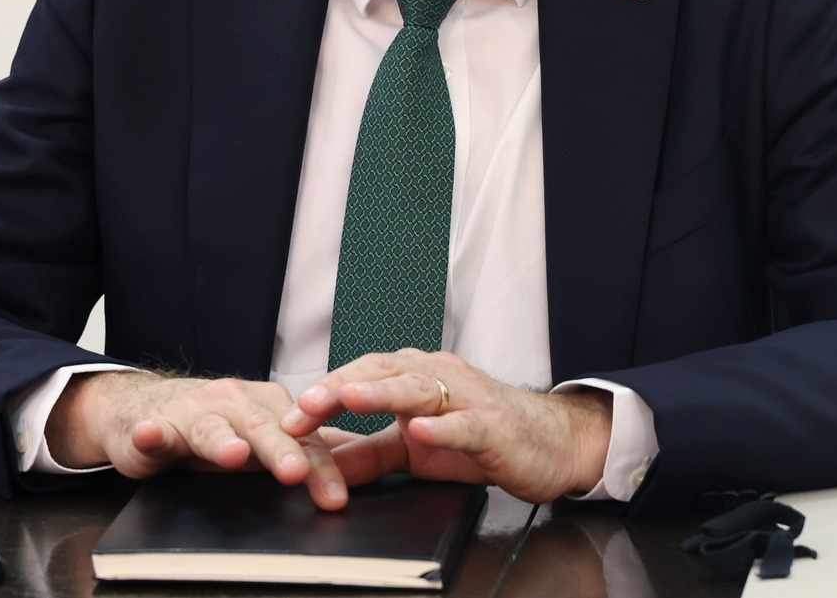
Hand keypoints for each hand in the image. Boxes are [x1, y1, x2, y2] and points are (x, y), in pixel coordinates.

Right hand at [46, 372, 349, 507]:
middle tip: (297, 472)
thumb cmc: (213, 425)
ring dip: (222, 440)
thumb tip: (356, 460)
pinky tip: (151, 435)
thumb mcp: (262, 435)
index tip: (336, 497)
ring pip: (211, 427)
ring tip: (233, 454)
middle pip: (262, 427)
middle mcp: (233, 403)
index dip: (320, 466)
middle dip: (280, 450)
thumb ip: (303, 447)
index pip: (301, 437)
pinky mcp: (156, 425)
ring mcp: (193, 412)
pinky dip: (153, 433)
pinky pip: (155, 430)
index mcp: (266, 406)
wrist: (145, 408)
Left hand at [279, 350, 611, 503]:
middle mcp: (436, 377)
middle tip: (305, 405)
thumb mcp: (415, 450)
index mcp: (413, 378)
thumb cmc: (481, 437)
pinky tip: (420, 430)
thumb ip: (368, 454)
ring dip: (381, 392)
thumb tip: (320, 462)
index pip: (360, 377)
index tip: (288, 419)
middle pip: (381, 373)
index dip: (323, 394)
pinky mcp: (494, 426)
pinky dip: (442, 426)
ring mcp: (467, 399)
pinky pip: (465, 424)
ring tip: (349, 397)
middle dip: (340, 387)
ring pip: (418, 388)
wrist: (549, 443)